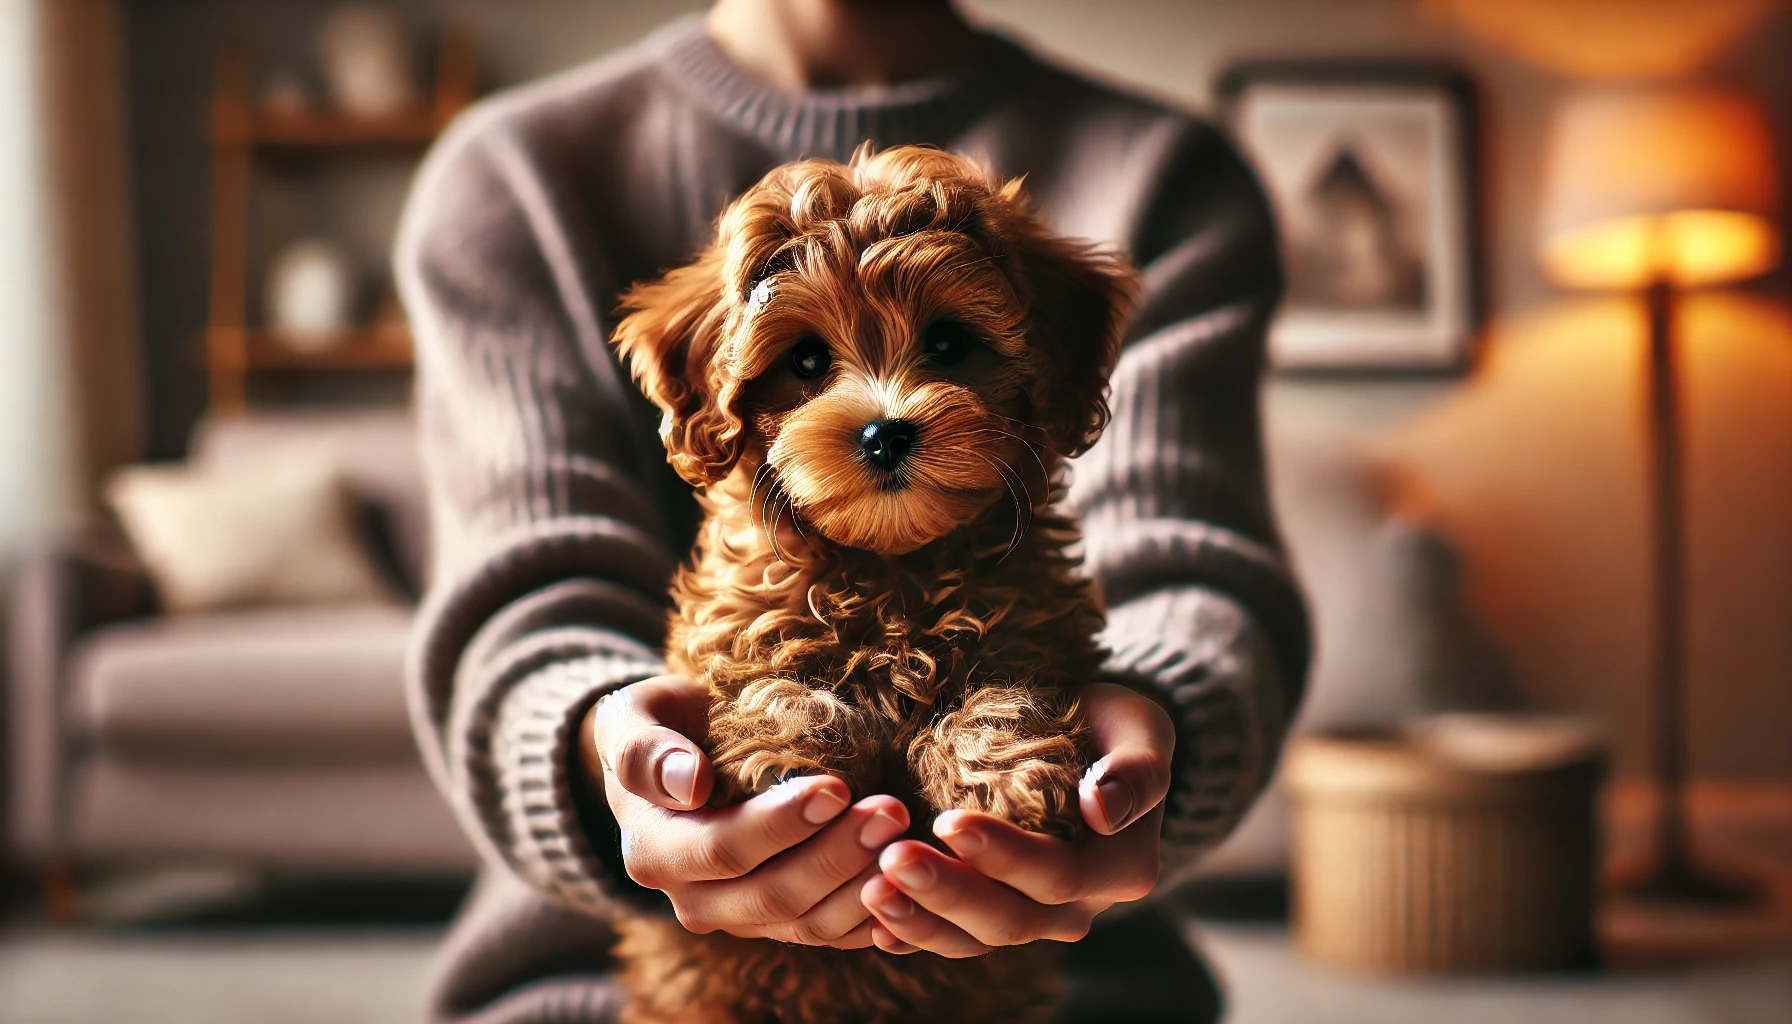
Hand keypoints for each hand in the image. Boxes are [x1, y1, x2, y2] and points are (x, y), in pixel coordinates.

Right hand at [582, 675, 909, 948]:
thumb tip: (690, 783)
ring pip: (808, 924)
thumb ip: (648, 750)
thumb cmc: (660, 727)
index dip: (782, 825)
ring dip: (863, 888)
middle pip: (774, 894)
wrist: (675, 764)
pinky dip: (872, 920)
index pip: (725, 850)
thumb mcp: (634, 720)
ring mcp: (739, 918)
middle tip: (891, 812)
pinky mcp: (778, 922)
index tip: (836, 787)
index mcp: (656, 853)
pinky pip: (830, 934)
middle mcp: (694, 900)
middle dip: (838, 856)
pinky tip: (909, 890)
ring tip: (906, 842)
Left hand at [860, 682, 1173, 955]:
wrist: (1095, 748)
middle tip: (892, 857)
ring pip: (977, 939)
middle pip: (1011, 917)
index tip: (949, 822)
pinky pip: (957, 938)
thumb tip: (1103, 810)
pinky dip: (916, 934)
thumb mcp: (1141, 729)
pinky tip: (874, 923)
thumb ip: (1136, 770)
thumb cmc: (1115, 728)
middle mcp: (1082, 906)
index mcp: (1122, 868)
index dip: (1004, 857)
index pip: (1057, 874)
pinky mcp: (1000, 913)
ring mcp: (1038, 917)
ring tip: (871, 890)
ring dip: (922, 921)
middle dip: (948, 891)